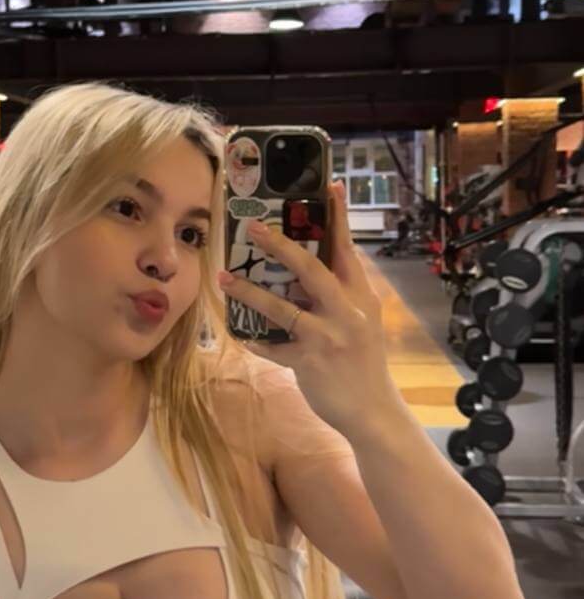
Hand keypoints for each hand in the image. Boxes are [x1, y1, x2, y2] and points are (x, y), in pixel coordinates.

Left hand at [218, 181, 403, 437]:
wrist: (374, 412)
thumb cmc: (362, 363)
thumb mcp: (360, 322)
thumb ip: (337, 297)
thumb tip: (301, 272)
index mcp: (361, 296)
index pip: (347, 249)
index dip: (337, 217)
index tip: (328, 186)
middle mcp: (347, 312)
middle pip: (311, 269)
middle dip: (280, 246)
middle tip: (252, 228)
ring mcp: (328, 337)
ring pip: (282, 308)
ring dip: (249, 292)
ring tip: (224, 278)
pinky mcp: (310, 363)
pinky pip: (273, 346)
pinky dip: (254, 339)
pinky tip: (239, 332)